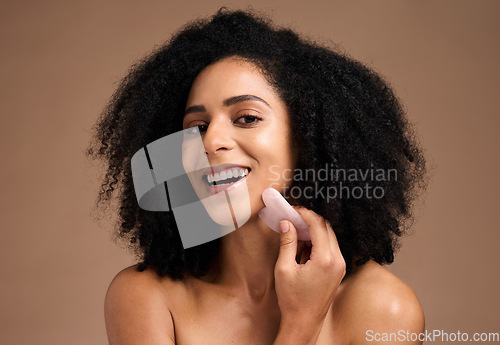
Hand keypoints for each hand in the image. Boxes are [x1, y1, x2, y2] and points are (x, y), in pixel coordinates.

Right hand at [274, 207, 345, 328]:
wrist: (304, 322)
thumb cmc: (292, 299)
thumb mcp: (284, 268)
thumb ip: (287, 242)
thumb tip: (287, 223)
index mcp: (325, 259)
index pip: (318, 225)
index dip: (305, 214)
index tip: (293, 210)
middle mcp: (337, 260)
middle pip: (326, 228)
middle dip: (309, 221)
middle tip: (292, 220)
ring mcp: (340, 266)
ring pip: (329, 237)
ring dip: (313, 233)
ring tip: (295, 240)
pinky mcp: (338, 270)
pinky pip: (330, 248)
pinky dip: (317, 243)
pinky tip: (302, 251)